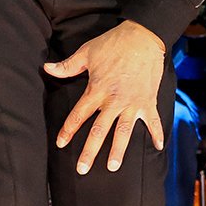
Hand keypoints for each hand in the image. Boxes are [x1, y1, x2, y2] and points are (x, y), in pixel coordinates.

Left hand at [44, 20, 165, 174]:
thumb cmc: (114, 43)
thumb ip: (67, 66)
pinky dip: (157, 134)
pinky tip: (158, 147)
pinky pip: (154, 121)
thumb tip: (47, 68)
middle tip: (82, 169)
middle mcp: (114, 101)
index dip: (68, 130)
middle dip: (90, 152)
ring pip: (124, 132)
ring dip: (118, 150)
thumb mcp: (87, 52)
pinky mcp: (149, 101)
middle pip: (99, 131)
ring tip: (113, 166)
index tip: (60, 143)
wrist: (144, 35)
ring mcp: (133, 102)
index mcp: (97, 90)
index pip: (79, 115)